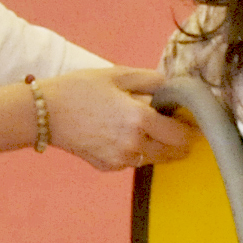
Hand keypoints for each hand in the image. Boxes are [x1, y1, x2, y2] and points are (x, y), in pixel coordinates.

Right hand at [39, 67, 195, 172]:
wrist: (44, 114)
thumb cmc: (79, 89)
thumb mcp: (117, 75)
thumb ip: (151, 80)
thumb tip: (173, 86)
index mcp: (139, 119)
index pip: (180, 135)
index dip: (193, 130)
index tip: (198, 124)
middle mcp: (134, 144)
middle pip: (173, 152)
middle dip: (181, 142)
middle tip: (180, 128)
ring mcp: (121, 160)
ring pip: (154, 159)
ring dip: (160, 148)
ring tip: (156, 132)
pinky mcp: (108, 167)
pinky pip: (134, 162)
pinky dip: (138, 152)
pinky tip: (129, 137)